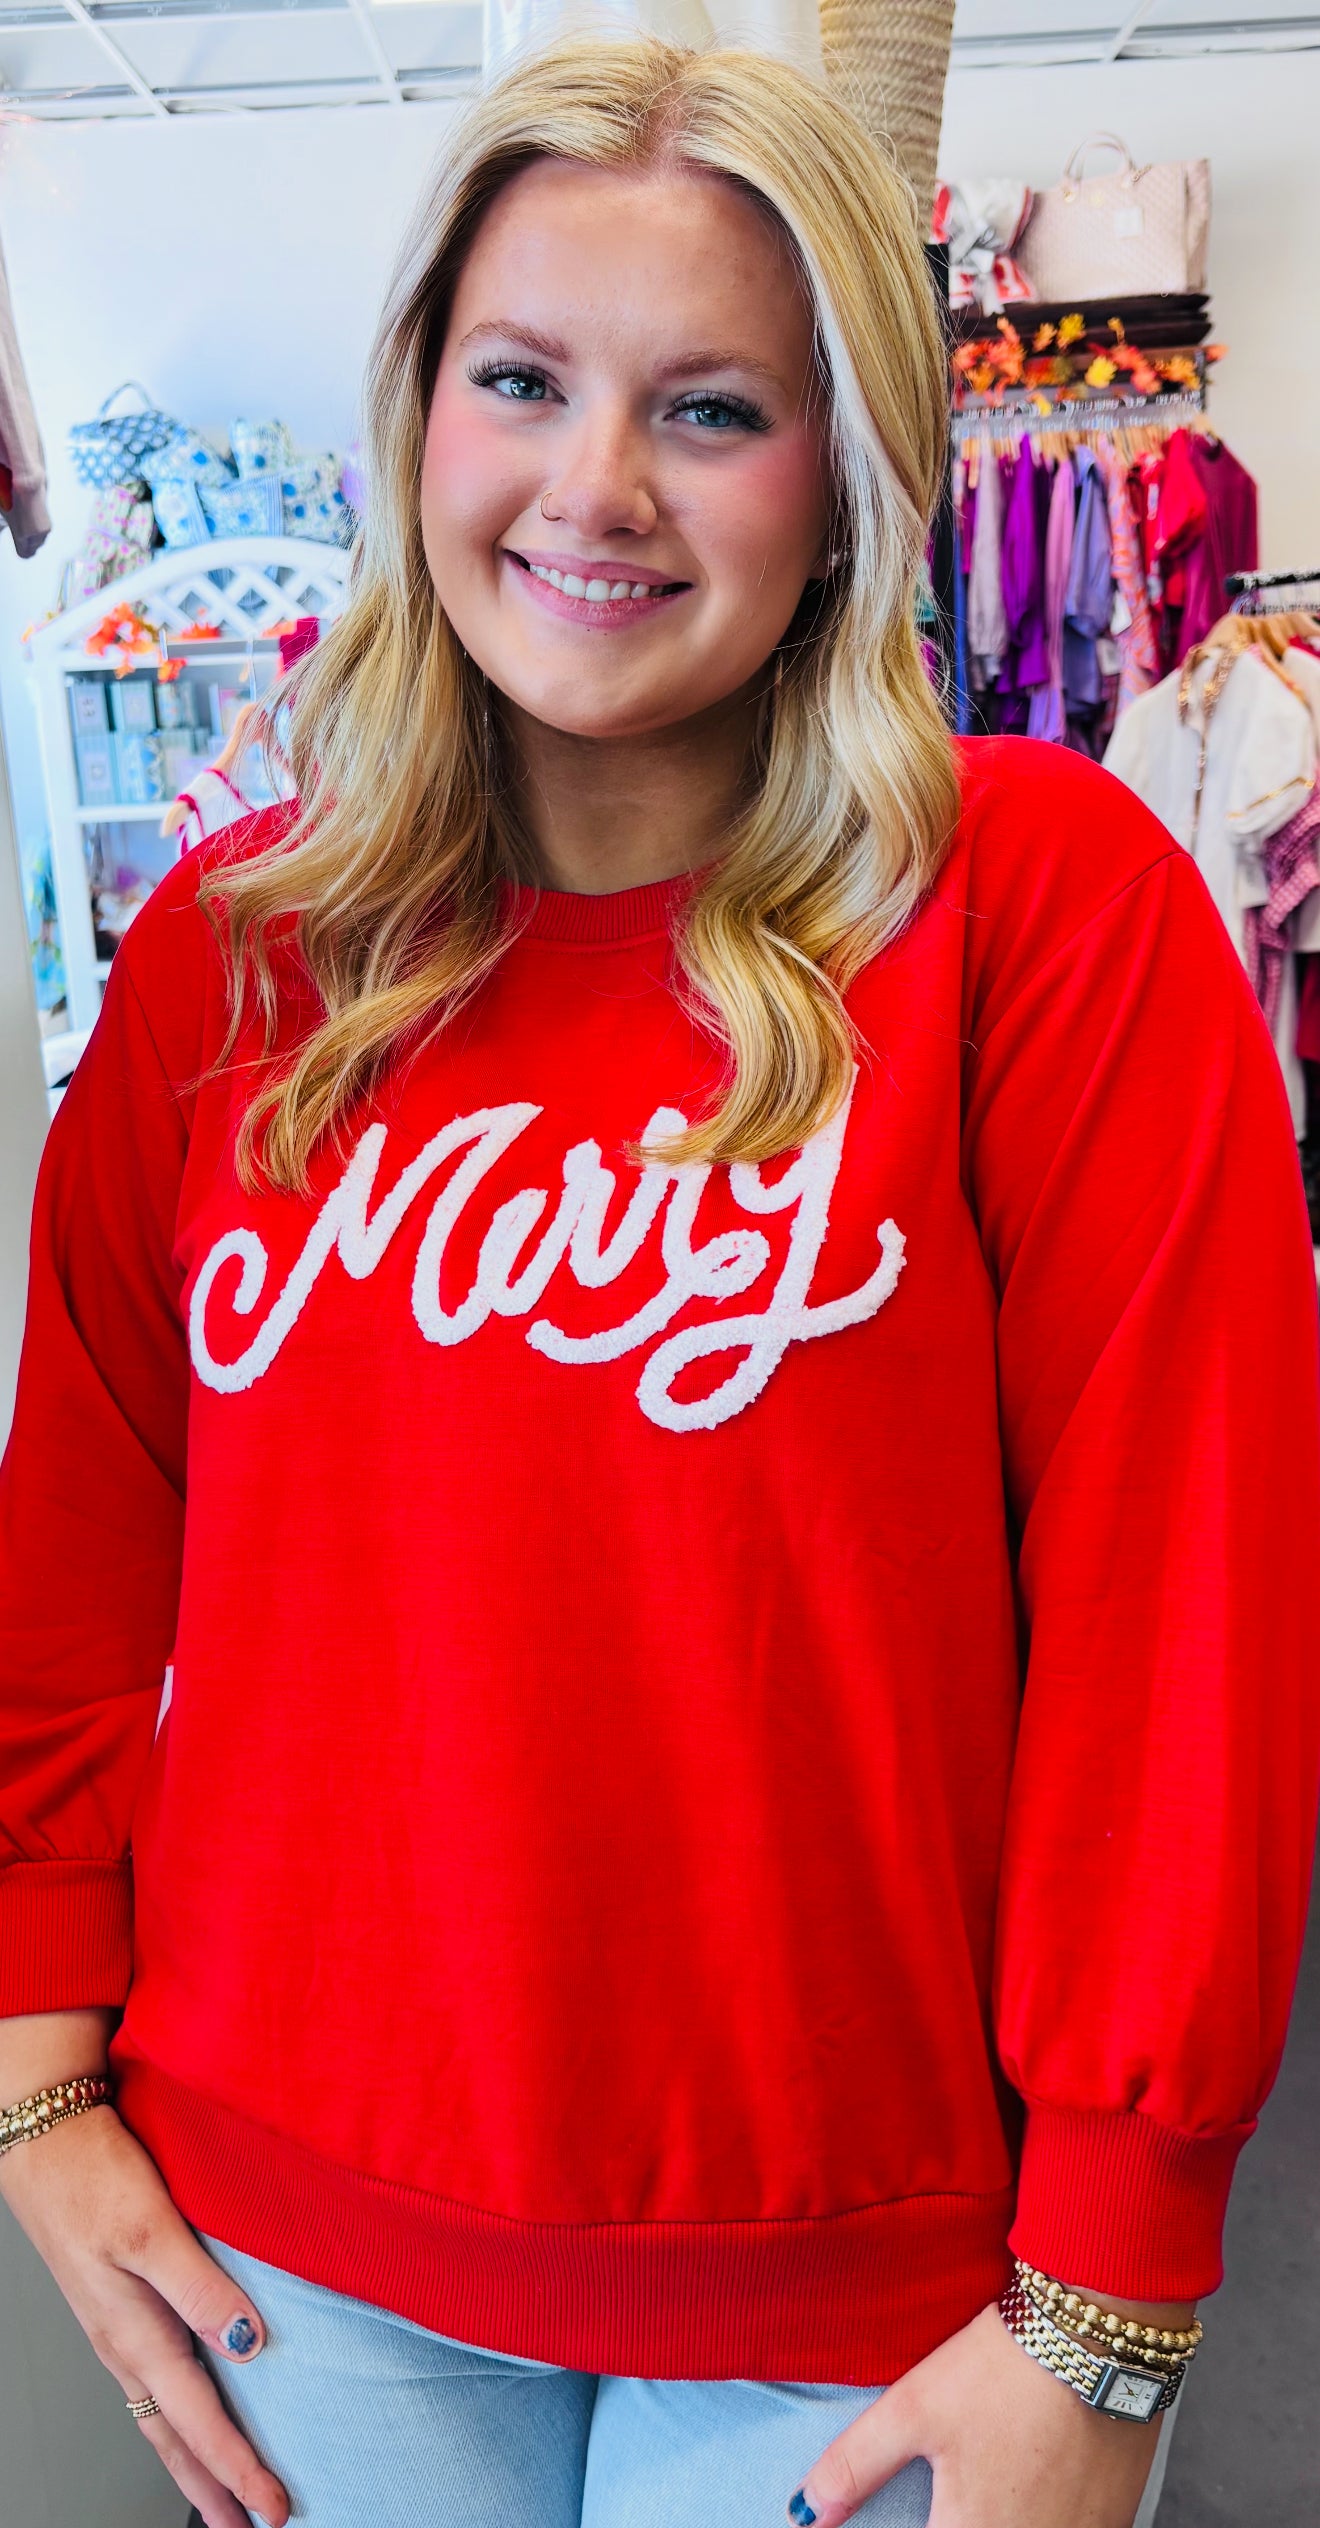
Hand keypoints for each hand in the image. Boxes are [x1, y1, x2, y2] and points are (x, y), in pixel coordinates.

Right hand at [0, 2097, 290, 2527]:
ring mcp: (117, 2330)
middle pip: (175, 2439)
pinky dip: (177, 2418)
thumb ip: (201, 2287)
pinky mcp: (117, 2307)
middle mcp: (125, 2345)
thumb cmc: (93, 2178)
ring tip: (224, 2496)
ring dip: (195, 2459)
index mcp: (135, 2335)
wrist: (44, 2142)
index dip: (239, 2469)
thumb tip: (248, 2342)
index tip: (274, 2508)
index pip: (200, 2422)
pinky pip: (152, 2385)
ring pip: (162, 2417)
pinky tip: (190, 2414)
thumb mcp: (151, 2229)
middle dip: (213, 2489)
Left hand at [787, 2304, 1162, 2527]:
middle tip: (947, 2492)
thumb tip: (801, 2515)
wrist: (1100, 2335)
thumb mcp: (914, 2408)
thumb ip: (854, 2467)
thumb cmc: (1002, 2369)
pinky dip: (1040, 2515)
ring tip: (989, 2479)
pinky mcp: (1113, 2518)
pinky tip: (1030, 2482)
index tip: (919, 2511)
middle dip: (950, 2520)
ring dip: (997, 2516)